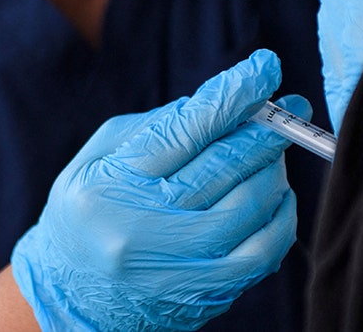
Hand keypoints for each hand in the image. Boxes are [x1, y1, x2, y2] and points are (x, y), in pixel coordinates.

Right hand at [11, 49, 306, 330]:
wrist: (73, 295)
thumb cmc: (88, 211)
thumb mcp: (99, 158)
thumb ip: (156, 126)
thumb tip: (223, 103)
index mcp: (109, 185)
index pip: (183, 131)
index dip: (232, 95)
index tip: (265, 68)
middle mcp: (140, 229)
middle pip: (222, 168)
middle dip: (264, 130)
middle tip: (289, 110)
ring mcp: (174, 268)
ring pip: (249, 208)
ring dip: (273, 171)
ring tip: (271, 155)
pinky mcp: (203, 294)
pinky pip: (263, 253)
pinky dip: (281, 218)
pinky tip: (276, 198)